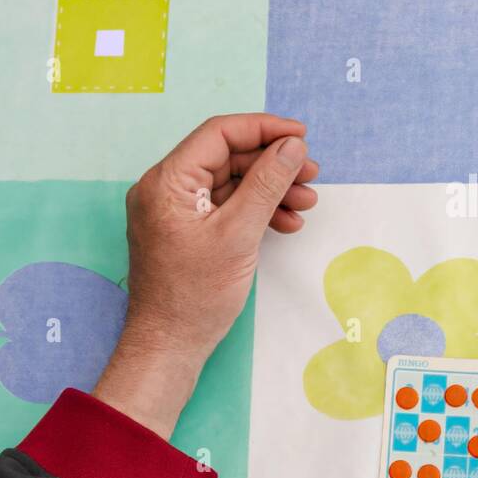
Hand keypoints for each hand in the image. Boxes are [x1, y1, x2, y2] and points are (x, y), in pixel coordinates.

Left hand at [92, 114, 318, 438]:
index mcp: (166, 180)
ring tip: (307, 201)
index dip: (263, 129)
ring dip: (270, 188)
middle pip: (227, 157)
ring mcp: (175, 210)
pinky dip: (257, 210)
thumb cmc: (195, 295)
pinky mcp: (187, 230)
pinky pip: (225, 206)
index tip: (301, 136)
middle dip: (272, 163)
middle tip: (312, 173)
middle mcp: (165, 188)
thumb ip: (267, 184)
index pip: (219, 134)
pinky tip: (286, 222)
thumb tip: (292, 146)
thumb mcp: (238, 234)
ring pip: (230, 182)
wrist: (169, 348)